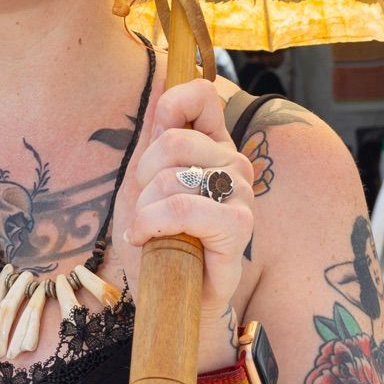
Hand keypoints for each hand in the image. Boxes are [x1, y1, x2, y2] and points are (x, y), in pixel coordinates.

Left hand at [124, 79, 254, 368]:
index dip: (169, 108)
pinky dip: (153, 224)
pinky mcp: (238, 228)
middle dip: (143, 178)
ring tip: (148, 229)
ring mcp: (239, 195)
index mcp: (213, 146)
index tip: (152, 145)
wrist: (169, 297)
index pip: (201, 95)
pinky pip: (184, 209)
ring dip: (145, 209)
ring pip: (173, 178)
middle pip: (173, 140)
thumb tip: (161, 86)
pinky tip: (147, 240)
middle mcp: (233, 164)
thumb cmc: (158, 240)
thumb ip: (154, 138)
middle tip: (145, 208)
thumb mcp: (144, 181)